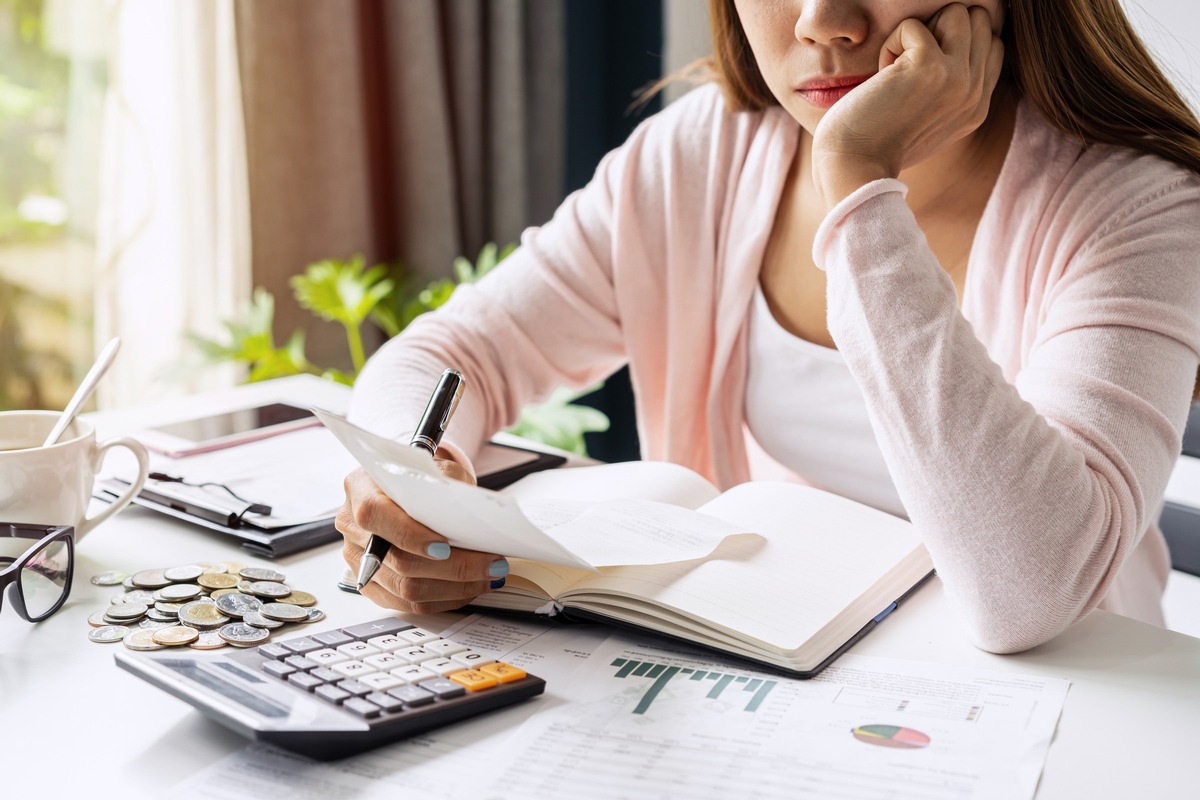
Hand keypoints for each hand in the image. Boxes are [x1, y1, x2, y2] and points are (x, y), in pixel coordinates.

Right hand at [335, 458, 508, 613]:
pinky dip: (445, 599)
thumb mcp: (435, 468)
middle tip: (492, 563)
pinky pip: (408, 604)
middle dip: (453, 567)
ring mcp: (359, 561)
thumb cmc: (421, 478)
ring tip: (489, 576)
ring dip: (455, 588)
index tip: (446, 546)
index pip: (376, 515)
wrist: (407, 489)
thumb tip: (470, 518)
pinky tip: (470, 587)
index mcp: (361, 489)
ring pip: (406, 589)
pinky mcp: (373, 585)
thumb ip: (447, 485)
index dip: (410, 535)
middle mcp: (353, 527)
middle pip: (399, 561)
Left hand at [811, 3, 1004, 208]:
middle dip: (940, 31)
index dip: (956, 43)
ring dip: (920, 33)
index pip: (992, 45)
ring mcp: (958, 78)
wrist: (854, 168)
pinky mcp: (930, 65)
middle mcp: (975, 93)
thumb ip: (949, 91)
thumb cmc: (876, 146)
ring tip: (897, 67)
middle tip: (908, 67)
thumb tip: (947, 49)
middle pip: (978, 22)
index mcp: (977, 107)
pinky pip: (913, 25)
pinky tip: (881, 76)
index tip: (921, 72)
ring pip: (957, 12)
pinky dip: (890, 43)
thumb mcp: (928, 121)